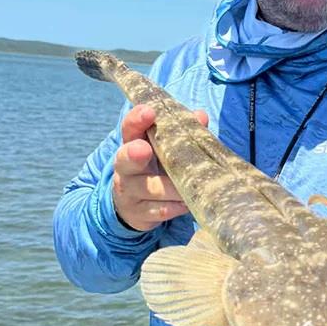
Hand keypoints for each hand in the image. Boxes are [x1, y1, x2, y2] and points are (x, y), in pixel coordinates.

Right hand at [113, 104, 208, 230]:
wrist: (133, 204)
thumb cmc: (155, 167)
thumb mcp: (164, 148)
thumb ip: (181, 133)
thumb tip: (201, 116)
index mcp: (132, 144)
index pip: (129, 128)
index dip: (137, 119)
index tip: (149, 111)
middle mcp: (125, 167)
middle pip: (126, 159)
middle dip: (134, 154)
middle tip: (143, 149)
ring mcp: (130, 192)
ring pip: (152, 189)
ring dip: (173, 187)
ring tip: (192, 184)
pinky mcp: (139, 214)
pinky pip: (161, 211)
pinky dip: (177, 207)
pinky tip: (189, 203)